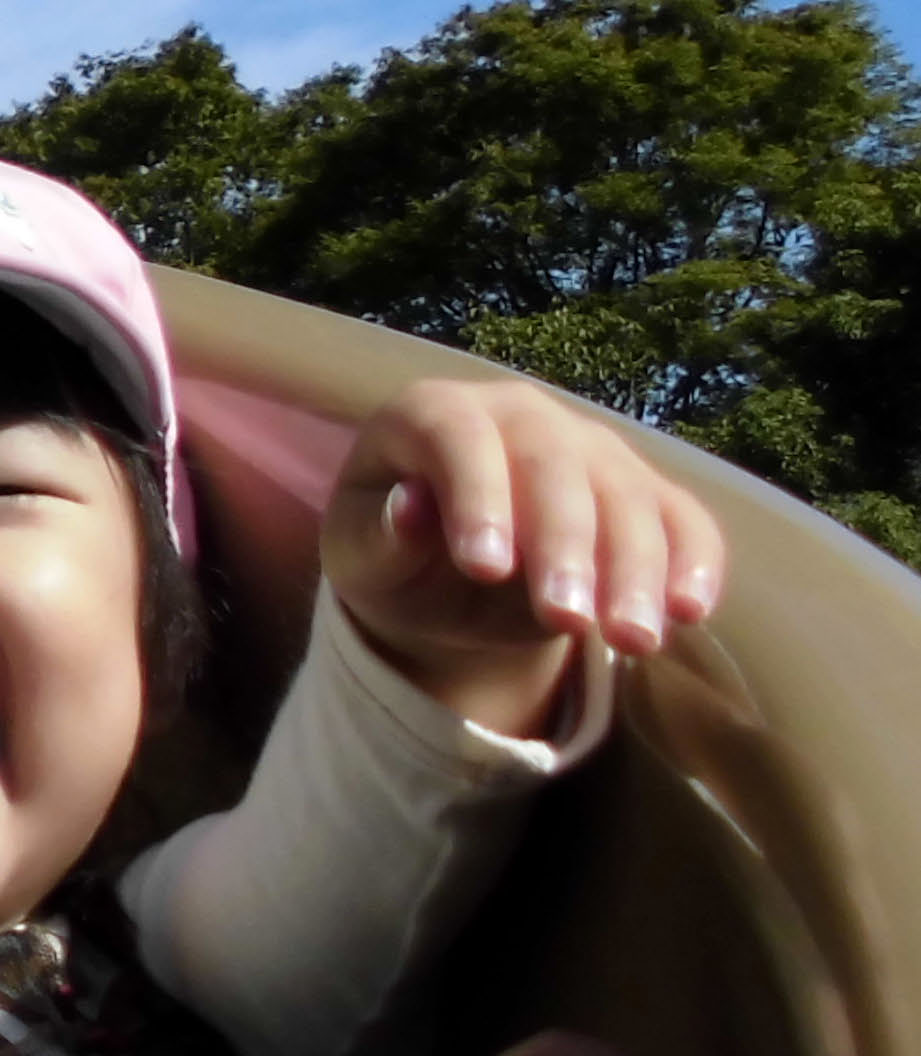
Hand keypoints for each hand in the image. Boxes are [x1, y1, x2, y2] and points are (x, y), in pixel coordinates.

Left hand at [322, 378, 727, 732]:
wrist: (442, 581)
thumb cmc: (392, 560)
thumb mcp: (362, 559)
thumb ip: (382, 537)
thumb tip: (410, 508)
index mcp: (433, 413)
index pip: (459, 439)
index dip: (478, 498)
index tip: (485, 569)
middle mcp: (520, 415)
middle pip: (555, 467)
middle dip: (567, 547)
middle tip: (568, 622)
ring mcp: (588, 447)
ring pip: (628, 496)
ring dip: (637, 570)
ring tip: (632, 641)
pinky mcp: (641, 491)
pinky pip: (682, 518)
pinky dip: (694, 561)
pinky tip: (692, 611)